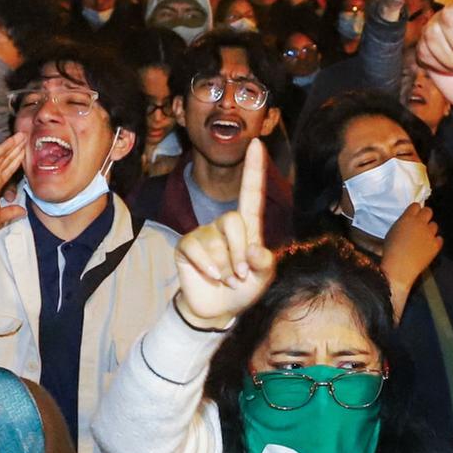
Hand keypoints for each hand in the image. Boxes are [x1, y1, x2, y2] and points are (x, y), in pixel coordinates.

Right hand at [0, 132, 28, 226]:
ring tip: (23, 136)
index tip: (25, 153)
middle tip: (26, 138)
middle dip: (16, 150)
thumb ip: (10, 212)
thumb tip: (23, 212)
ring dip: (13, 145)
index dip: (16, 162)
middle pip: (6, 160)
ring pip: (2, 155)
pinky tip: (13, 140)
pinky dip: (4, 147)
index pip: (8, 171)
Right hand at [173, 139, 275, 325]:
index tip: (256, 143)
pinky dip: (207, 266)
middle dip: (238, 253)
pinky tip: (210, 276)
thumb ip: (265, 263)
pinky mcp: (187, 245)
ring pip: (215, 240)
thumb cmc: (244, 288)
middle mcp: (225, 225)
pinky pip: (196, 248)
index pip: (251, 193)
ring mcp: (204, 233)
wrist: (218, 309)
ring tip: (226, 279)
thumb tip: (252, 251)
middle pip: (233, 221)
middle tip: (240, 275)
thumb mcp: (263, 278)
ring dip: (224, 266)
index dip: (254, 169)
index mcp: (248, 227)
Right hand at [380, 203, 442, 319]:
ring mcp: (429, 234)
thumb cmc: (391, 251)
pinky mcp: (435, 245)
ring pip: (434, 225)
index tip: (415, 215)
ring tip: (422, 239)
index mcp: (407, 218)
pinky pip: (439, 239)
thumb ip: (403, 223)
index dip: (415, 210)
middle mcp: (420, 223)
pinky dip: (435, 242)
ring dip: (429, 230)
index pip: (416, 206)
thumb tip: (409, 221)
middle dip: (425, 216)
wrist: (399, 268)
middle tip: (421, 224)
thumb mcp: (392, 232)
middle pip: (428, 211)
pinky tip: (427, 247)